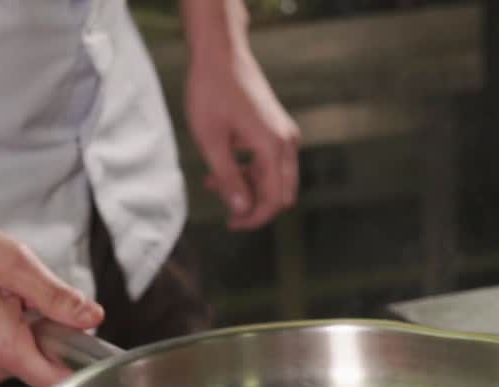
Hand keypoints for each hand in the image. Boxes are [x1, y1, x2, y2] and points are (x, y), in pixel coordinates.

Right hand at [0, 158, 102, 386]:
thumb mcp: (13, 264)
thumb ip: (58, 296)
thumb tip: (92, 318)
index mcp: (0, 348)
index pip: (59, 380)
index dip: (82, 360)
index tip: (88, 336)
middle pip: (42, 363)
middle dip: (48, 330)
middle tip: (27, 294)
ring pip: (21, 354)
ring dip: (25, 326)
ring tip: (0, 292)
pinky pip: (0, 349)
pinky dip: (5, 327)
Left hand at [185, 48, 300, 229]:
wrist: (220, 51)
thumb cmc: (212, 91)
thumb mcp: (211, 140)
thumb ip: (227, 178)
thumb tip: (241, 209)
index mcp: (273, 147)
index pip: (275, 199)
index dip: (254, 218)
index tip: (231, 223)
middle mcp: (287, 141)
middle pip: (282, 193)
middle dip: (255, 206)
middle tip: (227, 211)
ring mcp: (284, 132)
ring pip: (275, 178)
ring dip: (250, 187)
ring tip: (214, 183)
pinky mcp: (276, 126)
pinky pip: (271, 161)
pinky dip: (251, 171)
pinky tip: (223, 168)